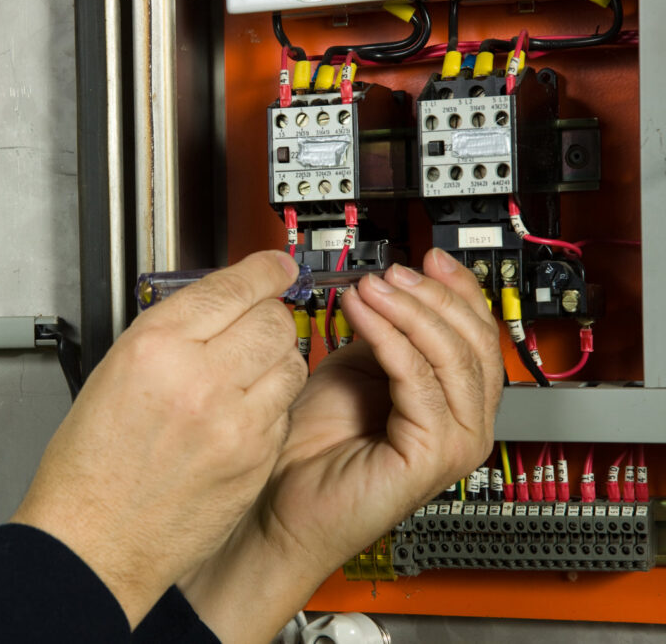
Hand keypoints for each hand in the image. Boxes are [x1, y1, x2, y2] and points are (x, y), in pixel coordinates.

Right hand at [12, 251, 307, 626]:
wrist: (95, 542)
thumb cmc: (89, 467)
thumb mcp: (113, 374)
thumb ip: (170, 334)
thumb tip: (216, 306)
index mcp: (155, 348)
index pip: (229, 287)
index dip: (261, 270)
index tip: (275, 266)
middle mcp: (200, 380)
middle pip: (272, 319)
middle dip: (269, 314)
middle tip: (256, 322)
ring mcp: (235, 422)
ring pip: (290, 361)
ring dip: (275, 356)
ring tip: (246, 371)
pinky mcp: (256, 459)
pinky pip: (284, 408)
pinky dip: (272, 401)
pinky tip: (242, 411)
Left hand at [181, 249, 502, 642]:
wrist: (281, 501)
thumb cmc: (311, 448)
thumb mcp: (354, 371)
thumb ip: (385, 337)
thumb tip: (393, 292)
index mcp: (454, 401)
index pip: (477, 333)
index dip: (457, 290)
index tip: (428, 257)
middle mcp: (466, 423)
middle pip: (474, 340)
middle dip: (432, 295)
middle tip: (392, 272)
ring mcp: (456, 441)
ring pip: (451, 355)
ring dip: (408, 311)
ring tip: (371, 289)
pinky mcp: (433, 454)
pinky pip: (419, 380)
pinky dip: (389, 339)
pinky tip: (362, 316)